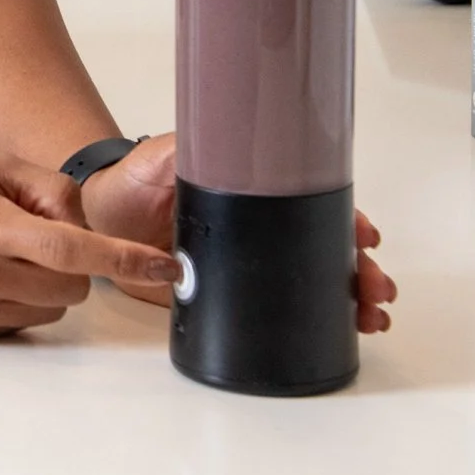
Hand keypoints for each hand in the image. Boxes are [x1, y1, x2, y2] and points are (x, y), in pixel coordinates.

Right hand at [0, 146, 176, 342]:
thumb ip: (49, 189)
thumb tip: (87, 225)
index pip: (72, 250)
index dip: (125, 259)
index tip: (165, 267)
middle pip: (70, 287)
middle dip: (71, 263)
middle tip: (29, 232)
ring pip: (47, 310)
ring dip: (41, 283)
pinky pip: (15, 324)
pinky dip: (13, 300)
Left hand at [80, 133, 398, 334]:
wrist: (97, 216)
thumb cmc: (134, 178)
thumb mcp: (167, 154)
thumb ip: (197, 149)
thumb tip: (225, 147)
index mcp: (251, 194)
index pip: (309, 206)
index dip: (342, 221)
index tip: (365, 237)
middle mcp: (255, 229)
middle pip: (320, 248)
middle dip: (359, 268)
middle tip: (377, 288)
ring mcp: (243, 263)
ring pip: (308, 281)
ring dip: (347, 297)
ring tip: (371, 314)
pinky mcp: (224, 293)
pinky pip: (270, 311)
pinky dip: (308, 319)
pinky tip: (341, 327)